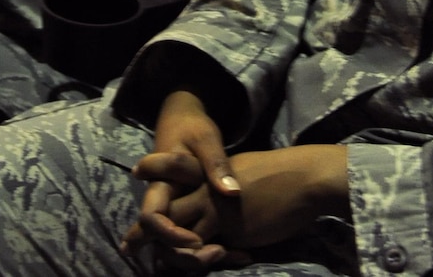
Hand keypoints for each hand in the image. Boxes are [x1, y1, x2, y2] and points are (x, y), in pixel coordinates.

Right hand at [124, 90, 242, 262]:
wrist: (184, 118)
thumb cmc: (192, 127)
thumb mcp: (205, 139)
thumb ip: (216, 165)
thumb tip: (231, 193)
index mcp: (160, 184)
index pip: (152, 219)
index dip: (171, 235)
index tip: (199, 239)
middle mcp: (162, 201)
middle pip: (159, 242)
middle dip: (184, 256)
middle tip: (218, 254)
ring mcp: (172, 208)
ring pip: (171, 245)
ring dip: (195, 257)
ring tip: (227, 255)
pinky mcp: (184, 211)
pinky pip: (188, 236)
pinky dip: (206, 249)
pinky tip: (234, 253)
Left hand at [125, 140, 348, 268]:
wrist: (303, 178)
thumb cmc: (278, 174)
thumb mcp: (241, 171)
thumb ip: (221, 183)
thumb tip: (217, 195)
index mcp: (204, 169)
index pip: (169, 169)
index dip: (152, 171)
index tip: (136, 176)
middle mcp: (202, 187)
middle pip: (162, 209)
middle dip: (143, 233)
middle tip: (129, 248)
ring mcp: (214, 208)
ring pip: (178, 237)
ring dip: (172, 255)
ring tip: (170, 263)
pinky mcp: (230, 228)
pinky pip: (205, 251)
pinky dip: (205, 260)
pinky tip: (222, 260)